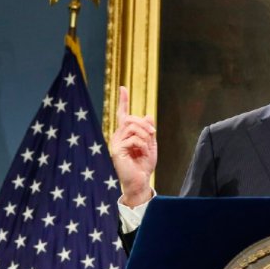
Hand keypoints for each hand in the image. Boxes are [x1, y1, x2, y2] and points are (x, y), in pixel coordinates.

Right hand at [110, 86, 156, 206]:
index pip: (123, 114)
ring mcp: (116, 142)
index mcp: (125, 134)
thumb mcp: (150, 144)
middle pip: (131, 118)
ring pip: (132, 126)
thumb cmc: (144, 164)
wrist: (140, 181)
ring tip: (148, 147)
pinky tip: (143, 152)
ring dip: (145, 135)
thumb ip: (149, 131)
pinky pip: (133, 138)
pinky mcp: (117, 150)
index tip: (123, 88)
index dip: (123, 101)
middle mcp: (118, 136)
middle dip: (145, 125)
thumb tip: (148, 115)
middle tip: (153, 135)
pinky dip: (143, 144)